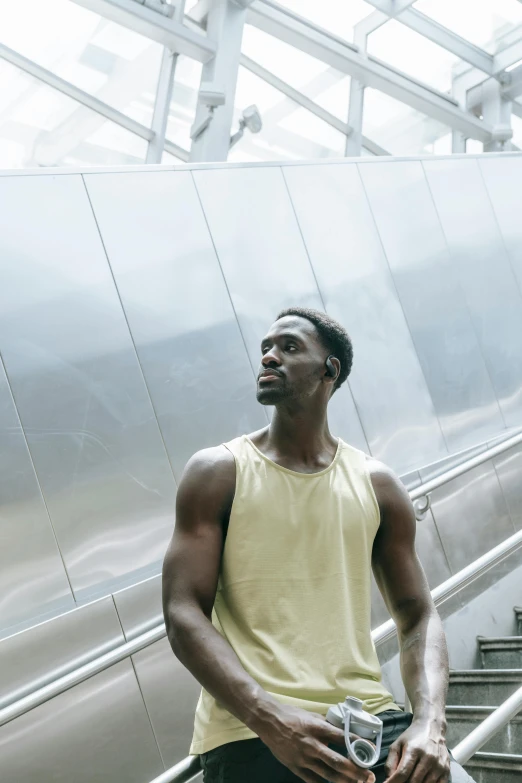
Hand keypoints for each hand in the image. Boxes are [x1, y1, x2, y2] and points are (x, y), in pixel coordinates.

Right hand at [257, 704, 375, 782]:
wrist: (268, 721)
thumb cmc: (291, 715)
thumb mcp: (312, 715)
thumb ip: (326, 724)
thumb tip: (343, 729)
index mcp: (317, 728)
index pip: (342, 737)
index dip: (358, 744)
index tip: (371, 749)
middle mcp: (312, 744)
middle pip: (338, 761)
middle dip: (356, 771)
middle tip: (369, 776)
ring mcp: (304, 758)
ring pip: (328, 774)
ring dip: (345, 780)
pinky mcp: (296, 767)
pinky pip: (313, 780)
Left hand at [385, 719, 449, 782]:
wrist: (432, 727)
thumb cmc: (412, 737)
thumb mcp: (397, 744)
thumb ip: (391, 762)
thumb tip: (388, 780)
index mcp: (413, 750)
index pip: (402, 773)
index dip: (394, 782)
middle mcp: (428, 757)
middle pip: (414, 781)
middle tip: (401, 780)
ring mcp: (439, 765)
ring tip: (411, 778)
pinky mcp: (446, 770)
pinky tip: (422, 780)